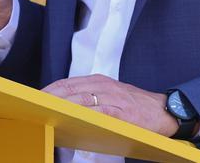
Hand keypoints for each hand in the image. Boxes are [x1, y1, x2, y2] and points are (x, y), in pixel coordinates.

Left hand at [43, 74, 176, 135]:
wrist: (164, 110)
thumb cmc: (134, 105)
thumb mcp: (111, 94)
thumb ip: (90, 96)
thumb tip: (65, 105)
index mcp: (99, 81)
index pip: (67, 83)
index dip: (49, 90)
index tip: (35, 97)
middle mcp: (104, 86)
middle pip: (70, 89)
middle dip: (51, 98)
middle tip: (36, 106)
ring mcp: (113, 98)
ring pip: (82, 99)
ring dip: (63, 106)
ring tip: (48, 112)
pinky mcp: (123, 112)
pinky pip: (100, 112)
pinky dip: (86, 114)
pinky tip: (74, 119)